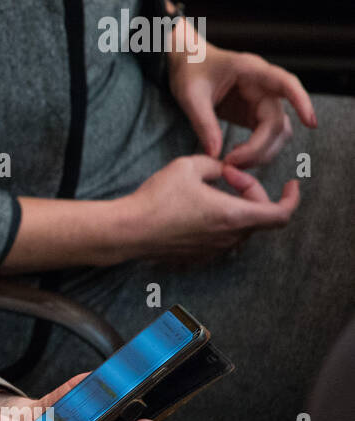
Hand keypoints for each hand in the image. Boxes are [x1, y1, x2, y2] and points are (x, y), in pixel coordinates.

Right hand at [124, 154, 298, 263]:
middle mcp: (229, 237)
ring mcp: (214, 249)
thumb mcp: (188, 166)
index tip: (291, 185)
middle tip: (226, 175)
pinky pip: (221, 237)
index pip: (280, 214)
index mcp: (233, 215)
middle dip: (251, 191)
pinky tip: (196, 208)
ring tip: (209, 191)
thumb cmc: (157, 199)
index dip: (291, 198)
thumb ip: (214, 165)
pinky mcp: (198, 256)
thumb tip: (222, 170)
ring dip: (235, 207)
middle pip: (259, 216)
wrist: (129, 230)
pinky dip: (220, 220)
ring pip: (240, 226)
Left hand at [167, 33, 316, 167]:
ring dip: (262, 153)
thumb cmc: (189, 71)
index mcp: (251, 70)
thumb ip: (203, 123)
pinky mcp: (255, 115)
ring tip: (233, 164)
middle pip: (276, 121)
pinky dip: (255, 151)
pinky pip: (266, 136)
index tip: (311, 123)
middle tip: (231, 163)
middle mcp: (263, 86)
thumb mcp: (190, 95)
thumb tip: (215, 154)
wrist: (187, 65)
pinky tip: (236, 158)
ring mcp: (262, 101)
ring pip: (277, 132)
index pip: (286, 83)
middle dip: (259, 147)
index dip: (302, 102)